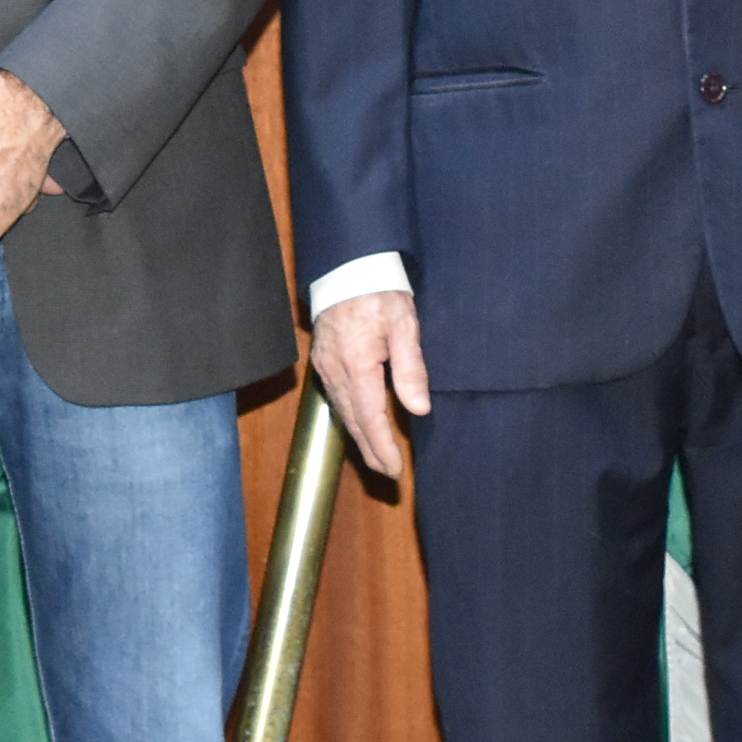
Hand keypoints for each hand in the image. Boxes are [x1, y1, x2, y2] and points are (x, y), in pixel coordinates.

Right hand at [313, 291, 427, 478]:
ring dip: (360, 438)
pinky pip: (336, 398)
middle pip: (353, 422)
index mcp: (358, 364)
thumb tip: (418, 409)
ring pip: (343, 413)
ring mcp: (325, 367)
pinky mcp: (322, 361)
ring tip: (378, 458)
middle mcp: (336, 371)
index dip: (383, 447)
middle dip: (371, 451)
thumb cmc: (380, 292)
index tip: (395, 470)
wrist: (348, 267)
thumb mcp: (405, 325)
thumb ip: (411, 369)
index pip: (371, 418)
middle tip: (389, 474)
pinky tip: (360, 426)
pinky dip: (350, 418)